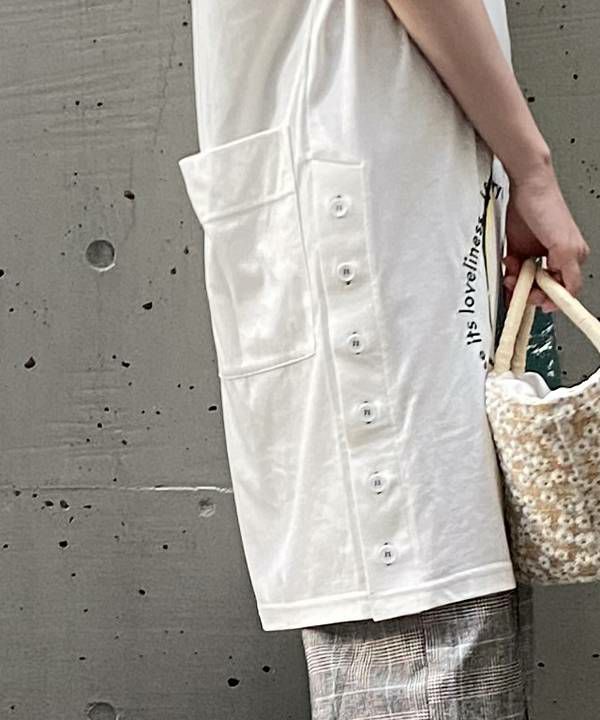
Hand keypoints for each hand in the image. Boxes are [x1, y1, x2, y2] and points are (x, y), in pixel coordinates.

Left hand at [502, 162, 589, 312]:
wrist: (526, 185)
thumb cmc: (548, 206)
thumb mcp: (564, 246)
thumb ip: (568, 272)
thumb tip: (568, 292)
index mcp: (572, 257)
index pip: (564, 290)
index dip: (551, 299)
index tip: (538, 302)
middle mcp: (555, 257)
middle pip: (542, 287)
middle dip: (530, 289)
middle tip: (520, 285)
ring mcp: (536, 253)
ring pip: (526, 280)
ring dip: (516, 281)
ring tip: (511, 273)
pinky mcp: (519, 249)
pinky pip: (513, 270)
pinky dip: (508, 272)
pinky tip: (507, 264)